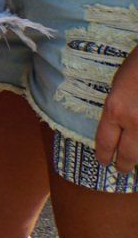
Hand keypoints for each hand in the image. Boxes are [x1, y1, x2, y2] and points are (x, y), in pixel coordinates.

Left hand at [96, 48, 137, 175]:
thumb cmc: (137, 67)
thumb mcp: (118, 87)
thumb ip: (117, 110)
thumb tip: (119, 128)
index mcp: (115, 110)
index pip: (105, 141)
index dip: (103, 155)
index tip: (103, 162)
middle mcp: (134, 122)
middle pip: (128, 154)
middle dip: (123, 165)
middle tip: (121, 170)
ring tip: (134, 164)